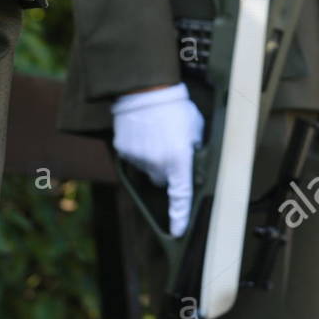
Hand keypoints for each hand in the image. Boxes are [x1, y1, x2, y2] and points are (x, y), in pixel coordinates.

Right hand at [111, 83, 204, 235]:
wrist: (146, 88)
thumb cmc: (175, 106)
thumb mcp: (195, 128)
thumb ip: (193, 149)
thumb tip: (192, 162)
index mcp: (179, 159)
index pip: (181, 196)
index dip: (180, 216)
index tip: (178, 230)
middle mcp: (158, 163)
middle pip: (162, 179)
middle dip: (167, 169)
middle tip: (170, 147)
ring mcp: (138, 157)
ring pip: (147, 168)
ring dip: (153, 157)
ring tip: (156, 133)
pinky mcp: (124, 149)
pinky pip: (133, 157)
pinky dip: (139, 149)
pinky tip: (143, 132)